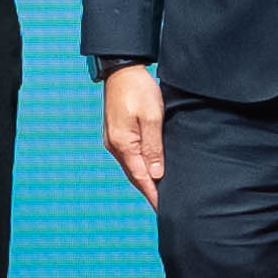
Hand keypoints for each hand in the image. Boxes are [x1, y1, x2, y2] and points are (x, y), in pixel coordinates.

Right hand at [100, 62, 166, 200]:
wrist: (121, 68)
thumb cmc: (138, 89)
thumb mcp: (151, 117)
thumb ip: (153, 147)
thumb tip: (156, 174)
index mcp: (123, 144)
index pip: (140, 177)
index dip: (153, 194)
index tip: (164, 209)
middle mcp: (114, 146)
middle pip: (134, 175)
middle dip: (149, 191)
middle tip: (164, 206)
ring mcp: (113, 140)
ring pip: (131, 167)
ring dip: (144, 179)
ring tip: (158, 192)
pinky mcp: (115, 133)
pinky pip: (128, 156)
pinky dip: (139, 166)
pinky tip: (148, 169)